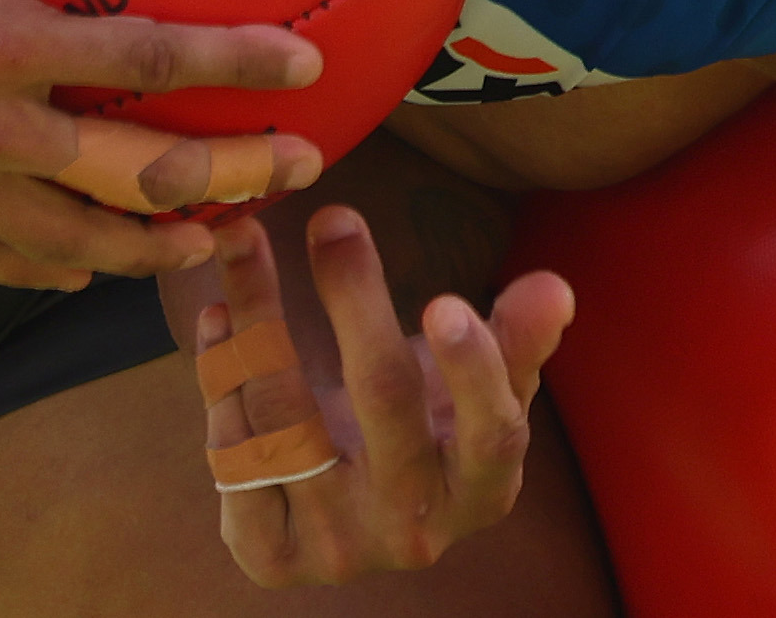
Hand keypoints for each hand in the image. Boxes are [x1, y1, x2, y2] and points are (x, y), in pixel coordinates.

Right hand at [0, 0, 329, 283]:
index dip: (240, 64)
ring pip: (71, 242)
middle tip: (298, 170)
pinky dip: (47, 270)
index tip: (307, 67)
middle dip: (232, 178)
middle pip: (136, 175)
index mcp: (0, 42)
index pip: (153, 60)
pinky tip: (86, 266)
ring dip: (154, 247)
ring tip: (217, 241)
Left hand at [187, 201, 573, 584]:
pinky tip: (220, 321)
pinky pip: (234, 462)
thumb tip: (554, 287)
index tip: (445, 300)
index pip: (491, 433)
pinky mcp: (272, 555)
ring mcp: (339, 547)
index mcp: (482, 491)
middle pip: (386, 402)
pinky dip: (222, 381)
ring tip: (246, 243)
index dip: (473, 369)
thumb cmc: (432, 435)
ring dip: (260, 319)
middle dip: (357, 300)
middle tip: (334, 220)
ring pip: (290, 423)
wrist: (359, 517)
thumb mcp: (483, 391)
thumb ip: (517, 339)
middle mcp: (413, 529)